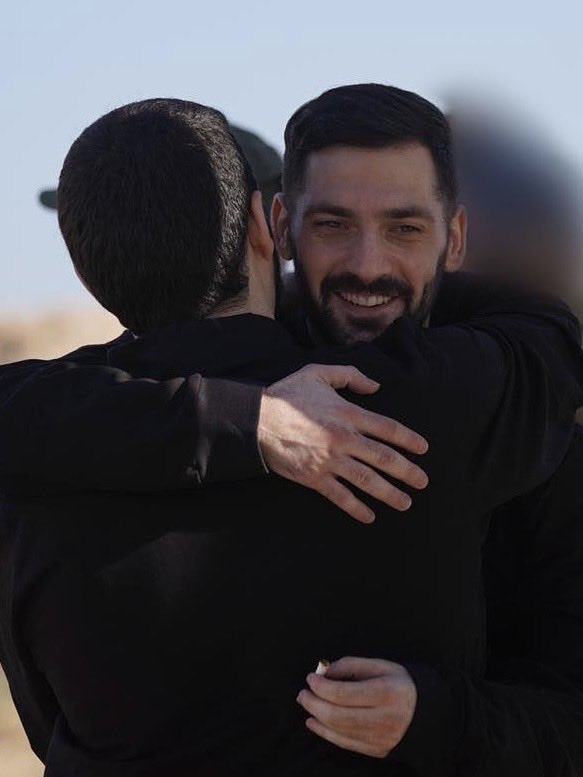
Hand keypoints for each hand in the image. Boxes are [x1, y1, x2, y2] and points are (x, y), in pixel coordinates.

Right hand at [258, 364, 428, 523]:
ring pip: (366, 480)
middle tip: (423, 482)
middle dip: (407, 471)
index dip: (408, 439)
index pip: (387, 428)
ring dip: (388, 493)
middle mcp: (342, 438)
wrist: (256, 420)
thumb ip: (350, 376)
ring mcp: (328, 460)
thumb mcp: (318, 373)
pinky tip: (370, 517)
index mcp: (346, 413)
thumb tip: (376, 387)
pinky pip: (339, 496)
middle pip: (383, 458)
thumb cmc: (287, 394)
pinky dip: (356, 508)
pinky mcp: (313, 477)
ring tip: (405, 502)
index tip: (423, 449)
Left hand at [296, 657, 416, 758]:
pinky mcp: (378, 750)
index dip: (322, 686)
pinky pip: (346, 743)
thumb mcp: (380, 665)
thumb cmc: (399, 683)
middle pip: (338, 715)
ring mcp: (381, 738)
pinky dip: (326, 733)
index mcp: (387, 693)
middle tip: (303, 693)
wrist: (427, 713)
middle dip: (314, 703)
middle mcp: (385, 719)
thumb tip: (324, 673)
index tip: (310, 678)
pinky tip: (314, 722)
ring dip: (317, 717)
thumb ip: (350, 665)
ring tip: (306, 703)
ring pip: (339, 731)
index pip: (344, 694)